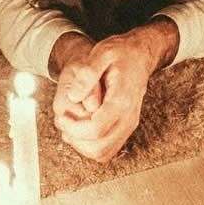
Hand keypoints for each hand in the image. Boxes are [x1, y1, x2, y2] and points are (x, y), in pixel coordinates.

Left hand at [52, 22, 175, 161]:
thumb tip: (73, 97)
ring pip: (103, 152)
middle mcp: (129, 117)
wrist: (142, 54)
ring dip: (81, 145)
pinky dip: (90, 146)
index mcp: (122, 100)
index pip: (96, 129)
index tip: (61, 116)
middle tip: (63, 121)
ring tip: (70, 126)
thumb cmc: (122, 52)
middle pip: (99, 147)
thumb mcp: (102, 52)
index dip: (73, 128)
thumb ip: (87, 74)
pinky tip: (80, 129)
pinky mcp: (126, 128)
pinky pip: (108, 149)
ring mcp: (129, 125)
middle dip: (75, 139)